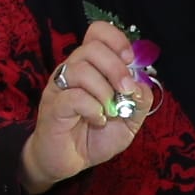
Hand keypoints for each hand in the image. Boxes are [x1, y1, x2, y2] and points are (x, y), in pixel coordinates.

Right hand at [19, 23, 153, 190]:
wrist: (70, 161)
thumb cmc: (96, 135)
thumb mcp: (129, 119)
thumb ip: (140, 100)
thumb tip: (141, 83)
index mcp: (91, 66)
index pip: (97, 32)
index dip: (116, 39)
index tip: (130, 60)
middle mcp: (72, 70)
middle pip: (92, 48)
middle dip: (116, 69)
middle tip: (126, 92)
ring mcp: (60, 87)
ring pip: (80, 69)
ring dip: (104, 90)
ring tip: (110, 110)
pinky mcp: (53, 107)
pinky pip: (73, 97)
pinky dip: (93, 108)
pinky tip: (98, 119)